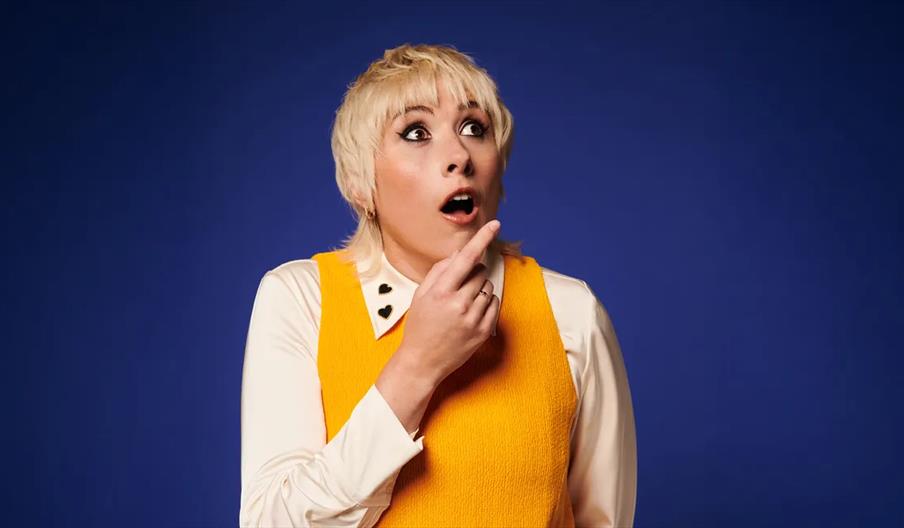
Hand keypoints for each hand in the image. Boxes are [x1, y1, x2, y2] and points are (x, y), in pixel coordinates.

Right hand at [396, 219, 501, 385]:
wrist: (423, 362)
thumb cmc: (420, 325)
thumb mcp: (421, 295)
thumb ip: (440, 271)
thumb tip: (459, 253)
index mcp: (441, 292)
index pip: (466, 258)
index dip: (481, 239)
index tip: (494, 224)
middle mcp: (459, 304)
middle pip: (480, 272)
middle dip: (472, 273)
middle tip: (458, 287)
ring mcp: (473, 319)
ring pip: (488, 287)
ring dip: (479, 289)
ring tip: (462, 304)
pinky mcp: (484, 331)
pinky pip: (494, 304)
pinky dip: (485, 303)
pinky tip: (470, 313)